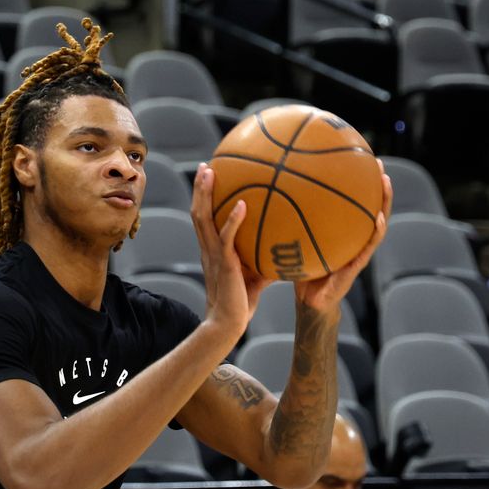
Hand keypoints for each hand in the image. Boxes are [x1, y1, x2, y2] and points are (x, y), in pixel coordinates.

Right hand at [191, 163, 270, 334]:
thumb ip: (266, 256)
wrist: (229, 322)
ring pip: (203, 218)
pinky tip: (242, 205)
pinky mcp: (224, 263)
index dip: (202, 198)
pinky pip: (226, 237)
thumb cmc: (242, 300)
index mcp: (211, 249)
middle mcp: (208, 248)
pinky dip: (233, 220)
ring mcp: (214, 254)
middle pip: (198, 212)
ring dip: (205, 195)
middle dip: (200, 189)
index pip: (203, 219)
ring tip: (210, 173)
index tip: (207, 177)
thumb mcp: (255, 272)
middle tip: (205, 166)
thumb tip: (290, 245)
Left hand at [294, 160, 392, 312]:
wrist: (308, 303)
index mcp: (339, 234)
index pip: (348, 205)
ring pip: (375, 224)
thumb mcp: (289, 247)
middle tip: (376, 163)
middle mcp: (351, 239)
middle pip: (367, 208)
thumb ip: (283, 228)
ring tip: (385, 182)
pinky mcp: (356, 267)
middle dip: (373, 185)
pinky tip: (377, 218)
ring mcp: (357, 252)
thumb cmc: (299, 273)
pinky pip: (367, 247)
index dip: (352, 185)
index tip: (353, 159)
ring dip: (383, 202)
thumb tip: (263, 202)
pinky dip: (375, 233)